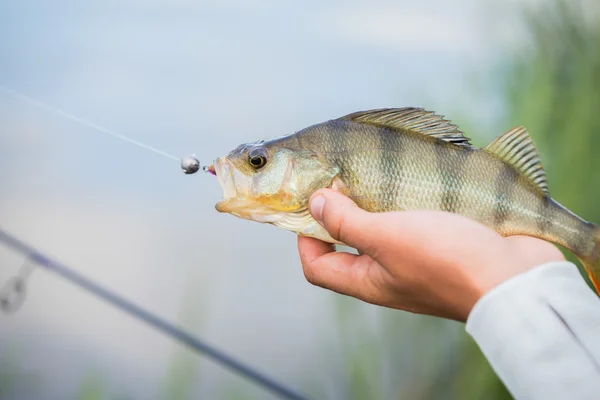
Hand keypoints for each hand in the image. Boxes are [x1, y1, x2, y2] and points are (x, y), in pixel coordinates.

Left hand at [297, 189, 564, 321]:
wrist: (516, 278)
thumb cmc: (446, 260)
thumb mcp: (387, 238)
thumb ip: (347, 221)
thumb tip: (315, 203)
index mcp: (368, 280)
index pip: (317, 266)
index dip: (304, 237)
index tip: (312, 203)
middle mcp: (387, 273)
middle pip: (348, 244)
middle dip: (340, 212)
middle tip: (341, 177)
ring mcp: (416, 260)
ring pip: (381, 229)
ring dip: (373, 203)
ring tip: (372, 173)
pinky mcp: (442, 243)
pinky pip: (413, 222)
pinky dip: (404, 202)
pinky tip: (409, 180)